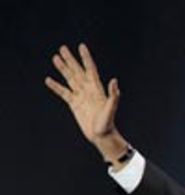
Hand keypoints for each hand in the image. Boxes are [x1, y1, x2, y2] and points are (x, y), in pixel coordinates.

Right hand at [44, 43, 128, 160]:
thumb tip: (114, 80)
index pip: (90, 69)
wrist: (101, 136)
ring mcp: (80, 96)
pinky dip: (56, 86)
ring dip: (63, 69)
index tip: (81, 46)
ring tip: (55, 58)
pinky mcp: (74, 104)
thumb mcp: (111, 108)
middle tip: (62, 48)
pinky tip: (48, 80)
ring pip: (69, 79)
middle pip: (77, 71)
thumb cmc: (108, 123)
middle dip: (71, 60)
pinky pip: (63, 92)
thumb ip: (113, 95)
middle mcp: (88, 90)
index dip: (86, 58)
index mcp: (97, 89)